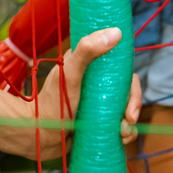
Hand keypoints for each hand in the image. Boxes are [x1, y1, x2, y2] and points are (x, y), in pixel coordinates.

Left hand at [33, 27, 142, 155]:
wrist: (38, 136)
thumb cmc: (52, 103)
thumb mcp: (71, 74)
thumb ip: (87, 51)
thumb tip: (115, 32)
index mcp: (92, 70)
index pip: (123, 73)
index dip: (132, 87)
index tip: (130, 101)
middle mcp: (97, 87)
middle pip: (128, 94)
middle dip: (133, 108)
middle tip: (129, 120)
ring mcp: (98, 106)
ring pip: (126, 112)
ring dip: (129, 126)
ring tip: (121, 134)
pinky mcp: (98, 124)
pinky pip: (120, 128)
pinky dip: (124, 135)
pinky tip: (118, 140)